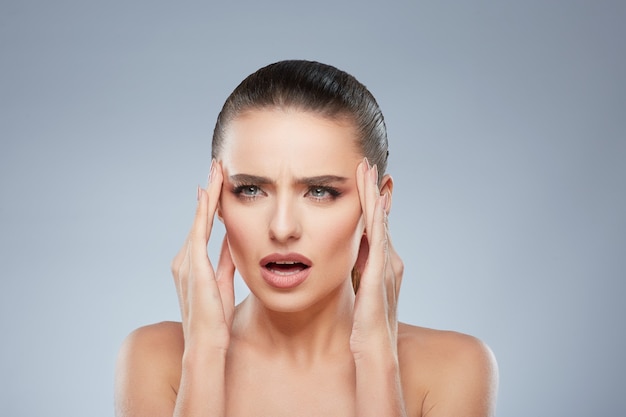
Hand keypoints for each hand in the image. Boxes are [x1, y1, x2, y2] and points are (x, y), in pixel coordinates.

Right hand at [170, 161, 235, 351]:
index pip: (202, 227)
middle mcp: (183, 260)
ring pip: (199, 220)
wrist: (206, 345)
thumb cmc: (215, 319)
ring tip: (217, 170)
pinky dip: (204, 211)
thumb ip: (225, 259)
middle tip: (217, 166)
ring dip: (208, 194)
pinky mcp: (193, 266)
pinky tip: (209, 193)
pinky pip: (199, 232)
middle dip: (209, 191)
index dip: (211, 204)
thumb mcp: (223, 281)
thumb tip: (233, 240)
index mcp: (191, 264)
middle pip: (199, 218)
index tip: (219, 183)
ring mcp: (185, 262)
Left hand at [350, 158, 403, 359]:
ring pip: (381, 222)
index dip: (371, 204)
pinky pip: (378, 239)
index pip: (376, 227)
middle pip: (381, 218)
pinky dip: (375, 217)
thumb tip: (348, 257)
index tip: (364, 181)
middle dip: (374, 191)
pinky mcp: (380, 274)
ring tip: (368, 170)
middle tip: (368, 164)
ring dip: (373, 195)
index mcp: (382, 265)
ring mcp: (387, 266)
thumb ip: (356, 274)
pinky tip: (371, 200)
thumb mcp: (359, 294)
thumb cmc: (365, 328)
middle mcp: (389, 261)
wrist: (374, 351)